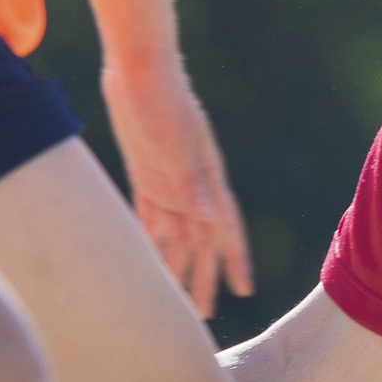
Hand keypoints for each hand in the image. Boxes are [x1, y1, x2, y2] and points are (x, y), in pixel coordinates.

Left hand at [97, 52, 253, 317]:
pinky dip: (150, 243)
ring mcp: (168, 182)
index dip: (235, 259)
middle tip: (202, 315)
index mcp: (207, 177)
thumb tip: (210, 219)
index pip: (226, 228)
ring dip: (175, 266)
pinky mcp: (145, 175)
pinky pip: (149, 219)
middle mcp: (191, 185)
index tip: (243, 290)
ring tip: (171, 300)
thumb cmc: (160, 98)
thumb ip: (189, 180)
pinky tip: (144, 264)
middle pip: (200, 241)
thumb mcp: (172, 140)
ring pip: (175, 236)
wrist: (137, 67)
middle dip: (202, 276)